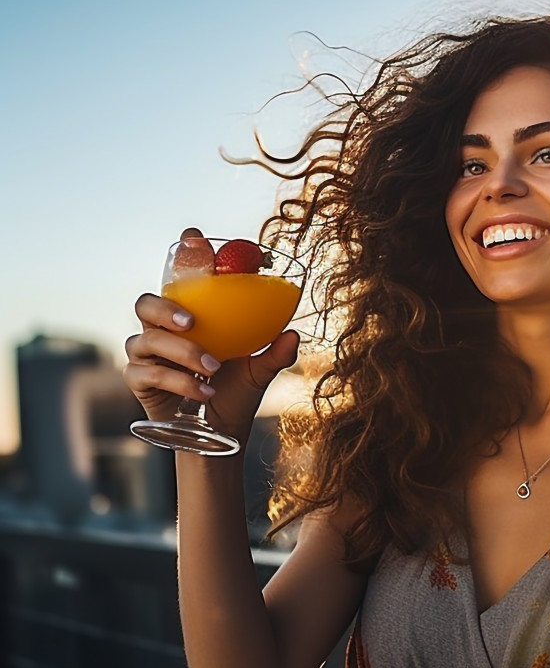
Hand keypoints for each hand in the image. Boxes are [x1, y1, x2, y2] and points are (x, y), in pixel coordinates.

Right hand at [122, 228, 299, 441]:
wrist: (219, 432)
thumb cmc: (235, 393)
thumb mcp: (259, 372)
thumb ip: (275, 353)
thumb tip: (293, 334)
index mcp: (190, 317)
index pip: (179, 280)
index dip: (182, 256)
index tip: (193, 235)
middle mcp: (162, 330)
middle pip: (146, 303)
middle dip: (165, 308)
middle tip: (192, 322)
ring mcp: (146, 354)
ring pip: (147, 340)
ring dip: (183, 352)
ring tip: (213, 369)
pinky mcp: (138, 380)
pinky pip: (148, 373)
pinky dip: (179, 381)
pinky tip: (204, 392)